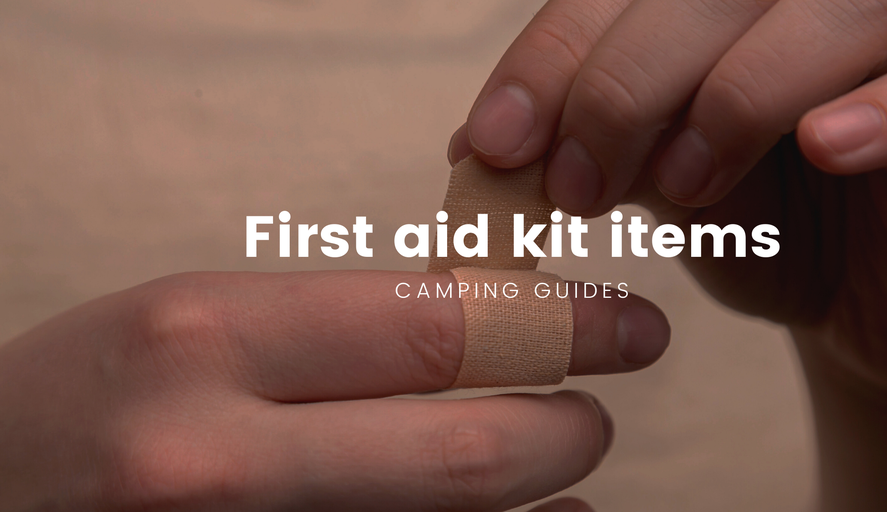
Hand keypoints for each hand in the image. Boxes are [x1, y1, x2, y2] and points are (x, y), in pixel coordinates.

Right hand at [0, 271, 668, 510]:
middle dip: (567, 430)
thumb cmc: (83, 405)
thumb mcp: (191, 330)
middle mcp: (221, 463)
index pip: (439, 324)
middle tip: (592, 412)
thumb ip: (335, 333)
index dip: (561, 326)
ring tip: (569, 480)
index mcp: (204, 344)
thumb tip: (493, 339)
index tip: (625, 325)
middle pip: (468, 456)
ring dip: (545, 510)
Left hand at [450, 0, 886, 508]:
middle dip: (625, 84)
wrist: (869, 311)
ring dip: (737, 97)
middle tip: (573, 185)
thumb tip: (474, 146)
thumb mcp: (653, 186)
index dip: (555, 55)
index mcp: (736, 3)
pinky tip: (824, 147)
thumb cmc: (763, 235)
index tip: (493, 144)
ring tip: (682, 189)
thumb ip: (585, 148)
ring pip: (840, 11)